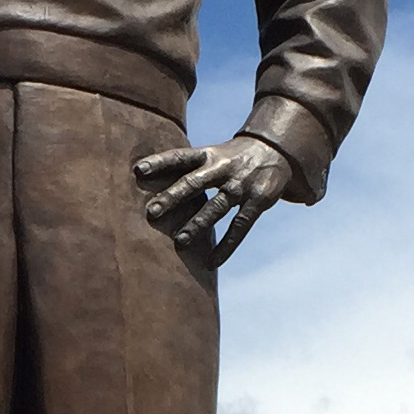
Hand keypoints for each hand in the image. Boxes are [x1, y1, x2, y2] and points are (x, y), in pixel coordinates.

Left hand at [135, 135, 292, 264]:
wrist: (274, 150)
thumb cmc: (230, 158)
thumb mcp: (210, 154)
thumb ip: (185, 169)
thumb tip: (144, 181)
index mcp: (208, 155)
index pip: (180, 157)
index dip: (159, 161)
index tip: (138, 170)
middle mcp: (222, 168)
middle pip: (195, 183)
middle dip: (174, 197)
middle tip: (153, 211)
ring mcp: (241, 185)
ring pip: (216, 207)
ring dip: (198, 225)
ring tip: (179, 242)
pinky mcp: (258, 201)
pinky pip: (240, 226)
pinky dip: (226, 246)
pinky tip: (212, 262)